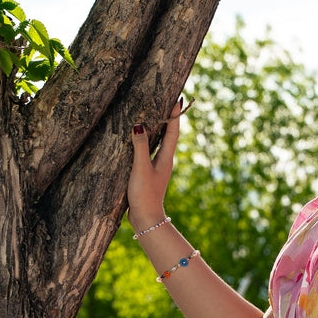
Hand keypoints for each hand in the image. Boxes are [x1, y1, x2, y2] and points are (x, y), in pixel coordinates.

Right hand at [128, 97, 189, 228]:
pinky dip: (148, 142)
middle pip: (169, 135)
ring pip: (160, 143)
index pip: (173, 132)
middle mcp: (165, 161)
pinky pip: (151, 152)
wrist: (146, 219)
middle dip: (168, 119)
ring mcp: (158, 168)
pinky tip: (140, 140)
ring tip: (154, 115)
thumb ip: (140, 147)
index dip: (175, 115)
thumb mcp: (141, 169)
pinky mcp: (149, 174)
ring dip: (159, 129)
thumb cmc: (145, 194)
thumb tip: (140, 125)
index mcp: (166, 158)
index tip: (178, 99)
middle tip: (167, 101)